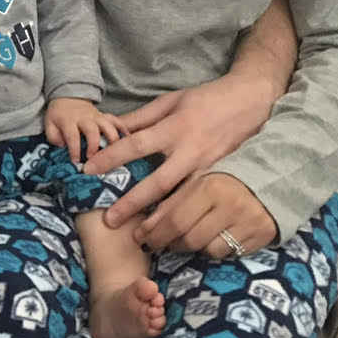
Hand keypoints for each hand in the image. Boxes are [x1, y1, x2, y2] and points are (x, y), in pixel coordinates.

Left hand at [44, 98, 123, 166]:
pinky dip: (124, 130)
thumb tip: (62, 146)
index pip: (72, 136)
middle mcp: (84, 119)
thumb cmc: (59, 116)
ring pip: (108, 126)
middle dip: (94, 146)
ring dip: (112, 140)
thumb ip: (54, 136)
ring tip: (114, 154)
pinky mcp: (106, 116)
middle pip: (92, 131)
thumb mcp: (50, 124)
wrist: (69, 98)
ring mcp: (97, 117)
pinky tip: (128, 141)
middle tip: (95, 159)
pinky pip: (117, 121)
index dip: (74, 149)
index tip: (76, 161)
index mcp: (69, 121)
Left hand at [84, 73, 274, 228]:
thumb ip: (141, 117)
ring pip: (181, 201)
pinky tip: (173, 235)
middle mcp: (190, 151)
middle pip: (158, 183)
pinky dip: (186, 221)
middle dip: (133, 203)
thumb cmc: (205, 99)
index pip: (137, 144)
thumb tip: (112, 126)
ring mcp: (208, 168)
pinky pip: (201, 205)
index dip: (112, 157)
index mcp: (174, 128)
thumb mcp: (171, 100)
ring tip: (141, 238)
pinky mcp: (221, 179)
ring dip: (160, 222)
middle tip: (109, 221)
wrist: (249, 101)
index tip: (89, 170)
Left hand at [134, 171, 276, 256]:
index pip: (175, 219)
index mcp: (209, 186)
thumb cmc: (224, 180)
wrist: (271, 181)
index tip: (141, 238)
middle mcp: (228, 205)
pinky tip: (210, 240)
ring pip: (208, 250)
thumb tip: (143, 229)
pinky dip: (214, 250)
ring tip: (186, 240)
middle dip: (170, 244)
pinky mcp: (259, 238)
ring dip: (192, 249)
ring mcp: (246, 223)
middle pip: (189, 239)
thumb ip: (171, 202)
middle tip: (160, 243)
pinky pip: (227, 254)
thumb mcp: (197, 182)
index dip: (155, 233)